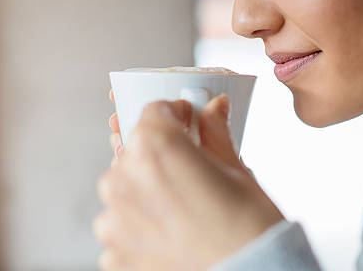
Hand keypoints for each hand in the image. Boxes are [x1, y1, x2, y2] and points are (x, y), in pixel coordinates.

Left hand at [94, 91, 283, 269]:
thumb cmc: (248, 229)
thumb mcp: (236, 170)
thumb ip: (215, 133)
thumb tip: (214, 109)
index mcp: (155, 149)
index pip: (154, 112)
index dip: (176, 114)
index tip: (187, 122)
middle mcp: (124, 181)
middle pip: (137, 150)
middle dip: (161, 153)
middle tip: (190, 168)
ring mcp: (114, 220)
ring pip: (126, 188)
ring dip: (147, 189)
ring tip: (182, 206)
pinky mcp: (113, 252)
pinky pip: (121, 225)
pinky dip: (140, 224)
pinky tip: (170, 230)